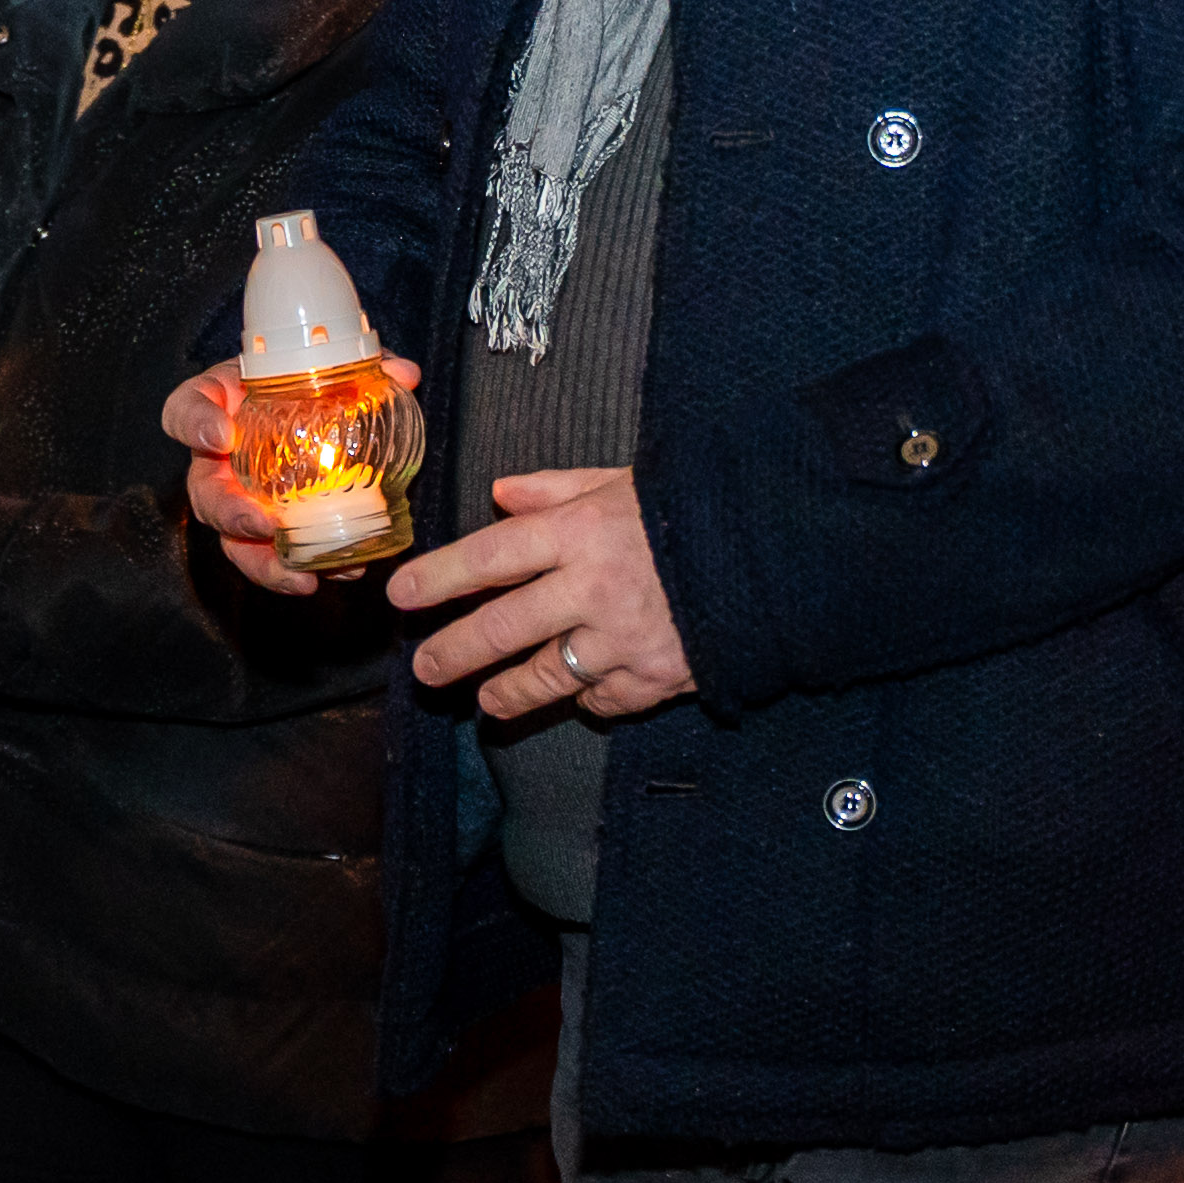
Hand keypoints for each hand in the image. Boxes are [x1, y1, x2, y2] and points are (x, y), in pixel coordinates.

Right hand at [164, 352, 422, 600]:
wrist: (314, 409)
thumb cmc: (305, 380)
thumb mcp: (325, 364)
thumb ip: (361, 366)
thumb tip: (404, 374)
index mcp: (220, 408)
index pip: (185, 411)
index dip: (195, 425)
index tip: (220, 435)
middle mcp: (219, 461)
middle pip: (204, 493)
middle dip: (228, 513)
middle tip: (260, 523)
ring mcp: (240, 500)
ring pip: (233, 540)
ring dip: (264, 563)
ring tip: (301, 576)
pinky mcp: (267, 530)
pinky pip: (271, 556)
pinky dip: (297, 571)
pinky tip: (329, 574)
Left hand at [384, 466, 691, 721]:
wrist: (781, 553)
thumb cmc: (697, 510)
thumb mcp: (625, 481)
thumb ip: (558, 490)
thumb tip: (501, 495)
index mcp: (582, 531)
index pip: (491, 556)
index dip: (440, 578)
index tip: (402, 596)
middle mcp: (594, 589)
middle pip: (503, 629)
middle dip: (454, 652)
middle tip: (425, 669)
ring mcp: (625, 640)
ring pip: (546, 677)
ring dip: (507, 693)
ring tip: (484, 701)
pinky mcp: (657, 678)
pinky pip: (603, 700)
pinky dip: (587, 699)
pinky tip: (577, 695)